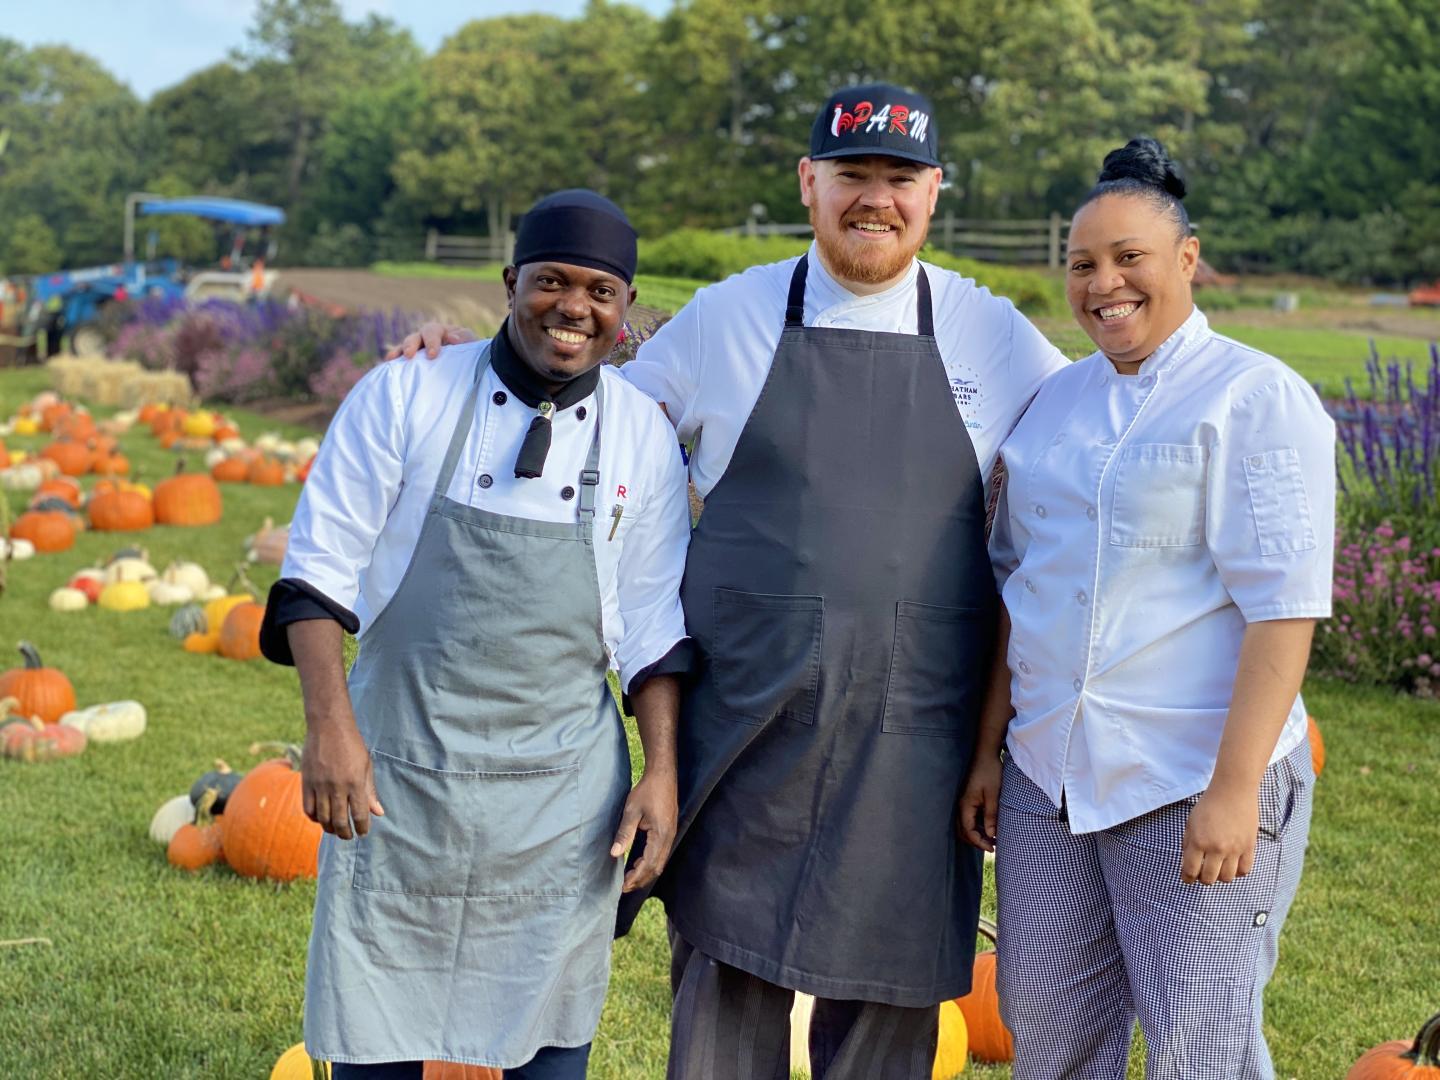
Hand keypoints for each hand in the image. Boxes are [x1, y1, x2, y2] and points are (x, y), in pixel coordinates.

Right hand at [301, 720, 383, 839]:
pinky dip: (315, 818)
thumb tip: (378, 813)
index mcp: (355, 782)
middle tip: (349, 835)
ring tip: (336, 829)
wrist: (328, 726)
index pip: (360, 815)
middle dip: (346, 833)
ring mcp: (320, 785)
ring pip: (323, 818)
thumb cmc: (352, 745)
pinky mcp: (306, 782)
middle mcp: (337, 786)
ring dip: (330, 828)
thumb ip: (370, 791)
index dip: (362, 828)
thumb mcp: (366, 766)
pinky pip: (308, 809)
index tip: (363, 833)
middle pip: (340, 821)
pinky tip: (321, 818)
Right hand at [383, 321, 475, 360]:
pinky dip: (395, 363)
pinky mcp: (415, 361)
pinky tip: (388, 367)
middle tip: (409, 355)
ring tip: (391, 359)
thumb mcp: (473, 343)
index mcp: (441, 330)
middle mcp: (426, 338)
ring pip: (405, 347)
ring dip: (398, 352)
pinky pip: (403, 360)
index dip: (431, 342)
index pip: (432, 331)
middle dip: (411, 345)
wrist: (472, 363)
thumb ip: (465, 339)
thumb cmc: (471, 350)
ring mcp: (419, 349)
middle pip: (415, 337)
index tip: (432, 355)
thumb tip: (451, 338)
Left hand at [611, 769, 677, 892]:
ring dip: (645, 872)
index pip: (648, 864)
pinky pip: (660, 853)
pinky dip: (649, 862)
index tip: (622, 887)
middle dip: (640, 879)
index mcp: (661, 834)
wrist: (663, 774)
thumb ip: (624, 833)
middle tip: (624, 887)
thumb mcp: (632, 810)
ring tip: (629, 878)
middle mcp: (669, 837)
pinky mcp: (668, 831)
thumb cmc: (647, 790)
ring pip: (659, 862)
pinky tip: (638, 862)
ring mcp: (670, 835)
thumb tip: (615, 854)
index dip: (636, 877)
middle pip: (656, 867)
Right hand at [958, 753, 1001, 851]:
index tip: (992, 848)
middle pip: (963, 831)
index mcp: (965, 805)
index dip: (979, 842)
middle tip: (992, 846)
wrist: (985, 754)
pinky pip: (969, 818)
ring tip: (992, 839)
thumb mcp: (993, 795)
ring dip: (976, 834)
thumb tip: (991, 835)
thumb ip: (991, 815)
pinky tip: (989, 827)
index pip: (968, 831)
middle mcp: (961, 805)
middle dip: (976, 841)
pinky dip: (977, 826)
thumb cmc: (989, 772)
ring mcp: (963, 802)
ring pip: (965, 825)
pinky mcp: (968, 799)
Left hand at [1180, 785, 1257, 884]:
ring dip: (1220, 876)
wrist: (1233, 791)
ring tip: (1218, 868)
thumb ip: (1187, 844)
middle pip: (1209, 878)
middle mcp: (1216, 848)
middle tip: (1202, 873)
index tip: (1187, 878)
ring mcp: (1234, 849)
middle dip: (1203, 879)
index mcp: (1198, 841)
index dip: (1187, 878)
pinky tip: (1232, 865)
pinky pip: (1244, 870)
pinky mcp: (1249, 847)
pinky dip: (1237, 872)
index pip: (1190, 870)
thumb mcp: (1190, 823)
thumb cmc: (1209, 805)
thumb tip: (1187, 862)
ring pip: (1228, 878)